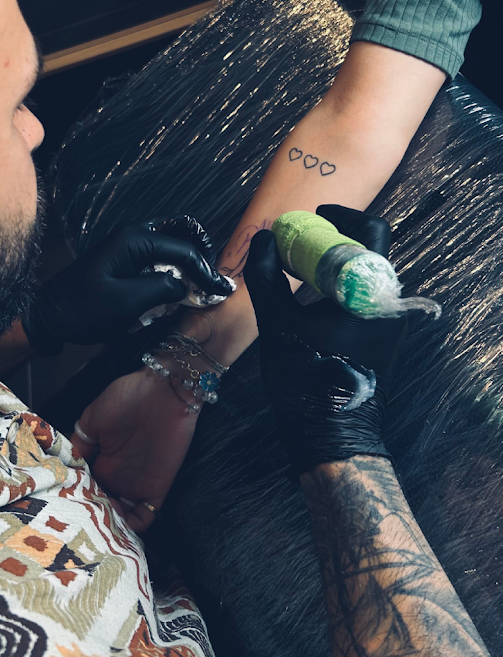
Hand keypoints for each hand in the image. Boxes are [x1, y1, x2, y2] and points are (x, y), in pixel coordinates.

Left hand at [24, 219, 232, 364]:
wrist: (50, 315)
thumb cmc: (84, 309)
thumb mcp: (128, 302)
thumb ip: (163, 288)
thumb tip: (185, 284)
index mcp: (135, 239)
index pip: (184, 250)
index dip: (206, 271)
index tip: (221, 291)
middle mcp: (134, 234)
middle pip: (181, 239)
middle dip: (199, 261)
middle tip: (211, 286)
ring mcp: (129, 244)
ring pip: (171, 249)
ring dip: (185, 267)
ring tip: (198, 290)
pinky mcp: (125, 258)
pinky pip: (158, 259)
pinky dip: (171, 272)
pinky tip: (175, 291)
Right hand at [72, 366, 198, 532]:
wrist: (165, 390)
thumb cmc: (128, 397)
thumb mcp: (93, 417)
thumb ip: (78, 442)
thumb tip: (63, 466)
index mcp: (101, 460)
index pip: (85, 488)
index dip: (74, 500)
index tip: (60, 511)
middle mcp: (117, 476)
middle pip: (101, 507)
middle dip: (90, 520)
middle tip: (74, 531)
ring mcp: (136, 484)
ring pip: (120, 518)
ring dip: (108, 528)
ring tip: (92, 537)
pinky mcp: (157, 489)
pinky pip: (144, 518)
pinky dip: (131, 530)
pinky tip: (116, 534)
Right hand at [244, 204, 406, 475]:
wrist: (333, 439)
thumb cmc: (309, 384)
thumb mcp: (278, 325)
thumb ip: (267, 277)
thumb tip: (264, 240)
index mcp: (374, 294)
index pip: (373, 232)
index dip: (342, 217)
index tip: (313, 218)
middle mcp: (390, 304)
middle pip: (368, 251)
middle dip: (331, 241)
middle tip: (298, 244)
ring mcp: (389, 323)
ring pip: (364, 275)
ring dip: (333, 265)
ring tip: (298, 271)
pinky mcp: (381, 338)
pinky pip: (363, 297)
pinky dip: (338, 287)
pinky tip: (308, 299)